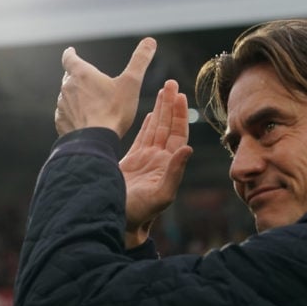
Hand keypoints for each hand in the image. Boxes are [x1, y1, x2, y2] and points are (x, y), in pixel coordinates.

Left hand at [55, 37, 156, 137]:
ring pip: (66, 97)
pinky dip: (72, 115)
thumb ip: (140, 60)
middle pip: (68, 78)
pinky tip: (82, 121)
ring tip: (88, 105)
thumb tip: (150, 41)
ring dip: (75, 98)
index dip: (70, 54)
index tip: (71, 52)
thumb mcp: (131, 83)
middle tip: (86, 81)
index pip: (69, 58)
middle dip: (76, 77)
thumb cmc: (114, 112)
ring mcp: (62, 107)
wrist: (96, 141)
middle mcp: (67, 88)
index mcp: (82, 74)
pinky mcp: (61, 123)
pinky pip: (65, 116)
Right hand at [119, 80, 193, 246]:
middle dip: (171, 105)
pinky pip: (142, 138)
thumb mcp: (161, 195)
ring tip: (164, 90)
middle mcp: (159, 160)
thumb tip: (187, 148)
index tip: (181, 95)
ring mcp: (146, 160)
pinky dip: (148, 124)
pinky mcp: (131, 162)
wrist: (119, 222)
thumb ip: (175, 171)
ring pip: (156, 129)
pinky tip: (152, 114)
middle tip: (172, 82)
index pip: (178, 134)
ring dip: (160, 110)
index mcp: (168, 165)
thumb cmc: (139, 213)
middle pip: (168, 126)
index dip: (180, 115)